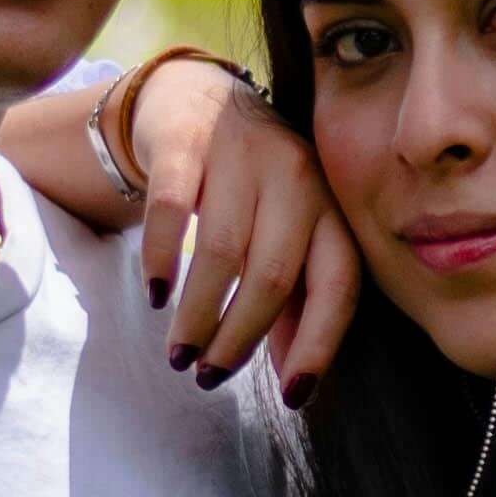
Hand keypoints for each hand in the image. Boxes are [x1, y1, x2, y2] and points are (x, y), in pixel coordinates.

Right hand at [128, 57, 360, 396]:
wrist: (195, 99)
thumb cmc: (250, 189)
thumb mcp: (284, 236)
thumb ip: (294, 301)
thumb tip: (295, 379)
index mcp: (331, 209)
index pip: (340, 284)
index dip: (320, 345)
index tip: (292, 397)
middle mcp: (297, 177)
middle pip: (275, 274)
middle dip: (240, 338)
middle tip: (208, 376)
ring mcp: (243, 154)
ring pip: (224, 249)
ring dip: (199, 313)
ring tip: (179, 353)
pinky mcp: (187, 140)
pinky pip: (172, 208)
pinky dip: (162, 258)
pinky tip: (155, 294)